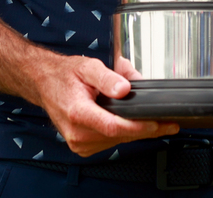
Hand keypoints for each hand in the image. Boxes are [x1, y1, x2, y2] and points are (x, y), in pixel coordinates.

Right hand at [34, 51, 178, 156]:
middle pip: (119, 136)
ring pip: (116, 141)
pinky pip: (109, 143)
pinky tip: (129, 123)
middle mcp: (77, 133)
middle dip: (145, 129)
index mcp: (78, 112)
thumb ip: (107, 77)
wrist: (45, 83)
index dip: (139, 126)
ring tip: (149, 118)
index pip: (114, 126)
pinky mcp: (82, 147)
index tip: (158, 123)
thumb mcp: (87, 66)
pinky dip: (122, 133)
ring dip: (134, 131)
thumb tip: (125, 88)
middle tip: (167, 122)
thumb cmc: (65, 74)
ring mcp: (79, 143)